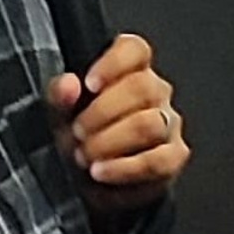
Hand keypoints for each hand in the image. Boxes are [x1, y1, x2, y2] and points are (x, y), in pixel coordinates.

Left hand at [48, 33, 188, 201]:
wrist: (89, 183)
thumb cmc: (79, 140)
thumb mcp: (59, 115)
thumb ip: (59, 96)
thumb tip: (68, 84)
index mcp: (129, 70)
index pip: (135, 50)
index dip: (114, 63)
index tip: (89, 84)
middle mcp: (155, 92)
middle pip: (142, 88)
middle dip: (103, 113)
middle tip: (78, 132)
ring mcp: (169, 124)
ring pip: (151, 124)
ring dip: (111, 142)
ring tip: (84, 156)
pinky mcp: (174, 157)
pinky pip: (158, 161)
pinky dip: (125, 169)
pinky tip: (102, 172)